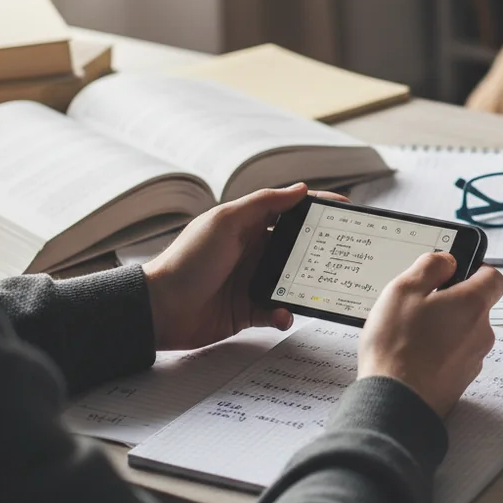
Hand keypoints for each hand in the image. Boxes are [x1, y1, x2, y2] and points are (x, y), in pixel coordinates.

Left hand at [143, 184, 348, 350]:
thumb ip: (263, 204)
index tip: (343, 208)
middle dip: (320, 251)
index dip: (316, 207)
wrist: (159, 309)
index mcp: (249, 226)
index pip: (289, 211)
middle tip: (343, 254)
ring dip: (305, 286)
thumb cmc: (188, 260)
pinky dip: (284, 313)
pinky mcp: (249, 310)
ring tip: (319, 289)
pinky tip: (283, 314)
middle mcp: (254, 251)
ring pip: (292, 281)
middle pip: (297, 247)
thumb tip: (300, 189)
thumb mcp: (225, 222)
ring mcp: (253, 281)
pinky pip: (277, 310)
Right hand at [358, 252, 502, 417]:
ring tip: (409, 333)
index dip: (475, 270)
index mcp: (472, 304)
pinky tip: (411, 355)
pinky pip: (454, 356)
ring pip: (463, 332)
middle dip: (451, 302)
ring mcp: (473, 360)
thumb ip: (430, 266)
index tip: (453, 272)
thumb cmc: (397, 346)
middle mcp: (481, 332)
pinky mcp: (461, 382)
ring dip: (443, 328)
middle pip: (475, 306)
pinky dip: (438, 353)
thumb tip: (447, 260)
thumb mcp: (403, 290)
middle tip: (418, 305)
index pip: (494, 277)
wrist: (395, 403)